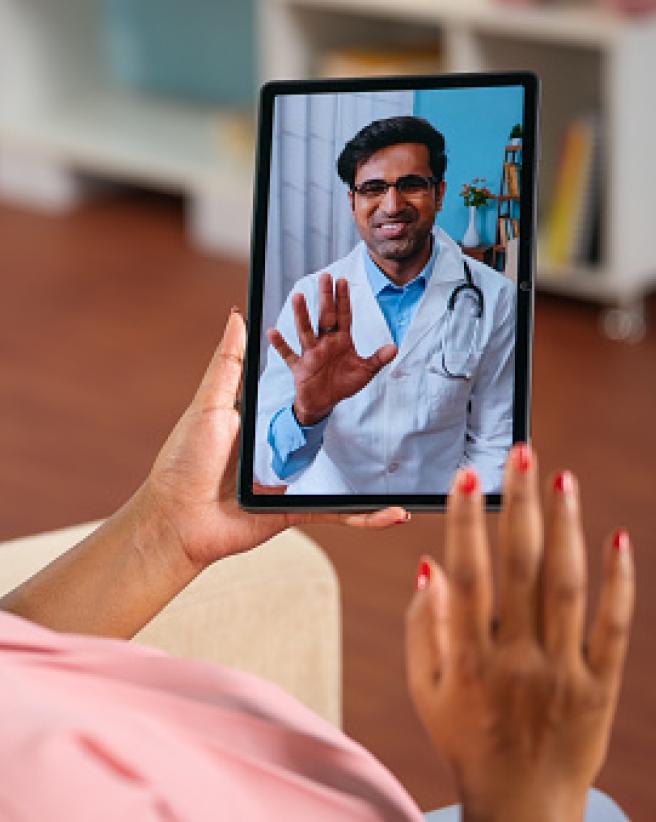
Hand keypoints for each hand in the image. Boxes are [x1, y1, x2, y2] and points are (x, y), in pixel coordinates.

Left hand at [146, 309, 408, 570]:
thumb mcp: (210, 404)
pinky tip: (395, 512)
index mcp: (264, 423)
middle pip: (331, 434)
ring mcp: (293, 482)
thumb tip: (238, 315)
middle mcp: (282, 451)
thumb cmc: (185, 461)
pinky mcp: (296, 510)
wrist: (176, 519)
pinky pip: (338, 513)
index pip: (305, 396)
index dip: (331, 375)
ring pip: (344, 476)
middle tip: (399, 399)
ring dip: (379, 475)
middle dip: (365, 423)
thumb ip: (229, 362)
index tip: (354, 351)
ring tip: (410, 463)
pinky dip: (367, 516)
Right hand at [267, 273, 396, 424]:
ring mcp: (311, 354)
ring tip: (298, 297)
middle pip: (325, 317)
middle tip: (325, 276)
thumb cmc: (343, 384)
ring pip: (306, 332)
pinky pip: (289, 354)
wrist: (324, 403)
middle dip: (326, 298)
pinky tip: (272, 331)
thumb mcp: (364, 372)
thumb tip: (394, 348)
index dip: (343, 300)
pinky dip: (280, 345)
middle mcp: (325, 343)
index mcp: (341, 341)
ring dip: (302, 316)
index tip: (343, 280)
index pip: (343, 316)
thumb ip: (377, 359)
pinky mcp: (300, 367)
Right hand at [405, 445, 634, 821]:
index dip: (465, 520)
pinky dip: (617, 582)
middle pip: (520, 567)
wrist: (521, 805)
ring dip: (565, 527)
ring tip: (562, 479)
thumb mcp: (426, 687)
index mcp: (468, 658)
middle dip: (519, 504)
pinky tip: (616, 538)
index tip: (467, 475)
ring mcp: (563, 672)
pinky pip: (613, 627)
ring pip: (567, 586)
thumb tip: (431, 564)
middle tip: (522, 453)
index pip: (467, 574)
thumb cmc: (465, 737)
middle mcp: (517, 658)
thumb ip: (422, 625)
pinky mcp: (601, 686)